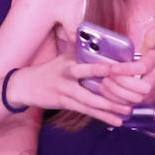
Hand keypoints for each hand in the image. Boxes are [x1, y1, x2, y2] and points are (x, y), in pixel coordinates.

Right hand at [5, 52, 134, 126]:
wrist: (27, 85)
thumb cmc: (51, 69)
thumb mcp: (63, 56)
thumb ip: (77, 47)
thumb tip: (86, 33)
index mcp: (69, 60)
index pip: (85, 60)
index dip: (99, 64)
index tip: (115, 66)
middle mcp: (67, 74)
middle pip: (85, 77)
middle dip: (104, 81)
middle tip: (122, 85)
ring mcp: (65, 90)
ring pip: (89, 99)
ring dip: (109, 106)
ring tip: (127, 109)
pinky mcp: (66, 104)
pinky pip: (87, 111)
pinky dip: (103, 117)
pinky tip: (117, 121)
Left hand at [102, 28, 154, 107]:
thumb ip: (152, 40)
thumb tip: (153, 29)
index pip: (143, 68)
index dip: (128, 69)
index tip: (114, 67)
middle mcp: (153, 81)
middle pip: (141, 87)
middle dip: (122, 82)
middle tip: (107, 75)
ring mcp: (148, 94)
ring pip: (134, 98)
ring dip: (117, 92)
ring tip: (104, 82)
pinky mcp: (141, 102)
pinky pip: (128, 105)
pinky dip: (116, 100)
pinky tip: (106, 90)